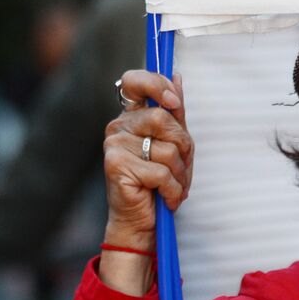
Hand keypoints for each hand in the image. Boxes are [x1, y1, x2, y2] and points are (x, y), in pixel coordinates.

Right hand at [102, 70, 193, 255]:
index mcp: (130, 117)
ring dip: (181, 172)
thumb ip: (174, 113)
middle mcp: (117, 128)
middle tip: (183, 167)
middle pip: (162, 117)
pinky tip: (167, 198)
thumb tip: (178, 77)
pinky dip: (173, 189)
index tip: (174, 101)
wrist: (141, 223)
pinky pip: (162, 172)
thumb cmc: (158, 183)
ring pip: (167, 148)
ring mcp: (114, 146)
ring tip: (175, 186)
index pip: (134, 81)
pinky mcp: (116, 167)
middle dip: (184, 145)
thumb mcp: (173, 144)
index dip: (156, 84)